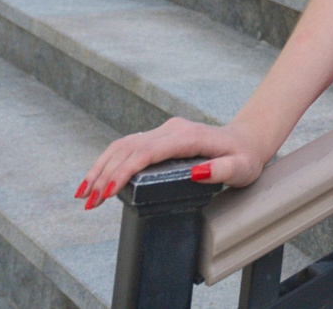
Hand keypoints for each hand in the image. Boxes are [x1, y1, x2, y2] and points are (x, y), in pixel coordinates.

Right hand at [76, 117, 269, 210]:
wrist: (248, 140)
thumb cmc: (245, 157)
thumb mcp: (241, 168)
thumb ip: (222, 170)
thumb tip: (197, 172)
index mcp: (188, 137)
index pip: (147, 152)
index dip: (124, 171)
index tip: (108, 191)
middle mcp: (172, 130)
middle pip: (129, 148)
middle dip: (105, 174)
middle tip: (89, 202)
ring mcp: (165, 131)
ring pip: (124, 145)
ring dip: (101, 168)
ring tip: (84, 194)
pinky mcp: (159, 137)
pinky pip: (129, 147)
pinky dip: (109, 162)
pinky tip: (97, 180)